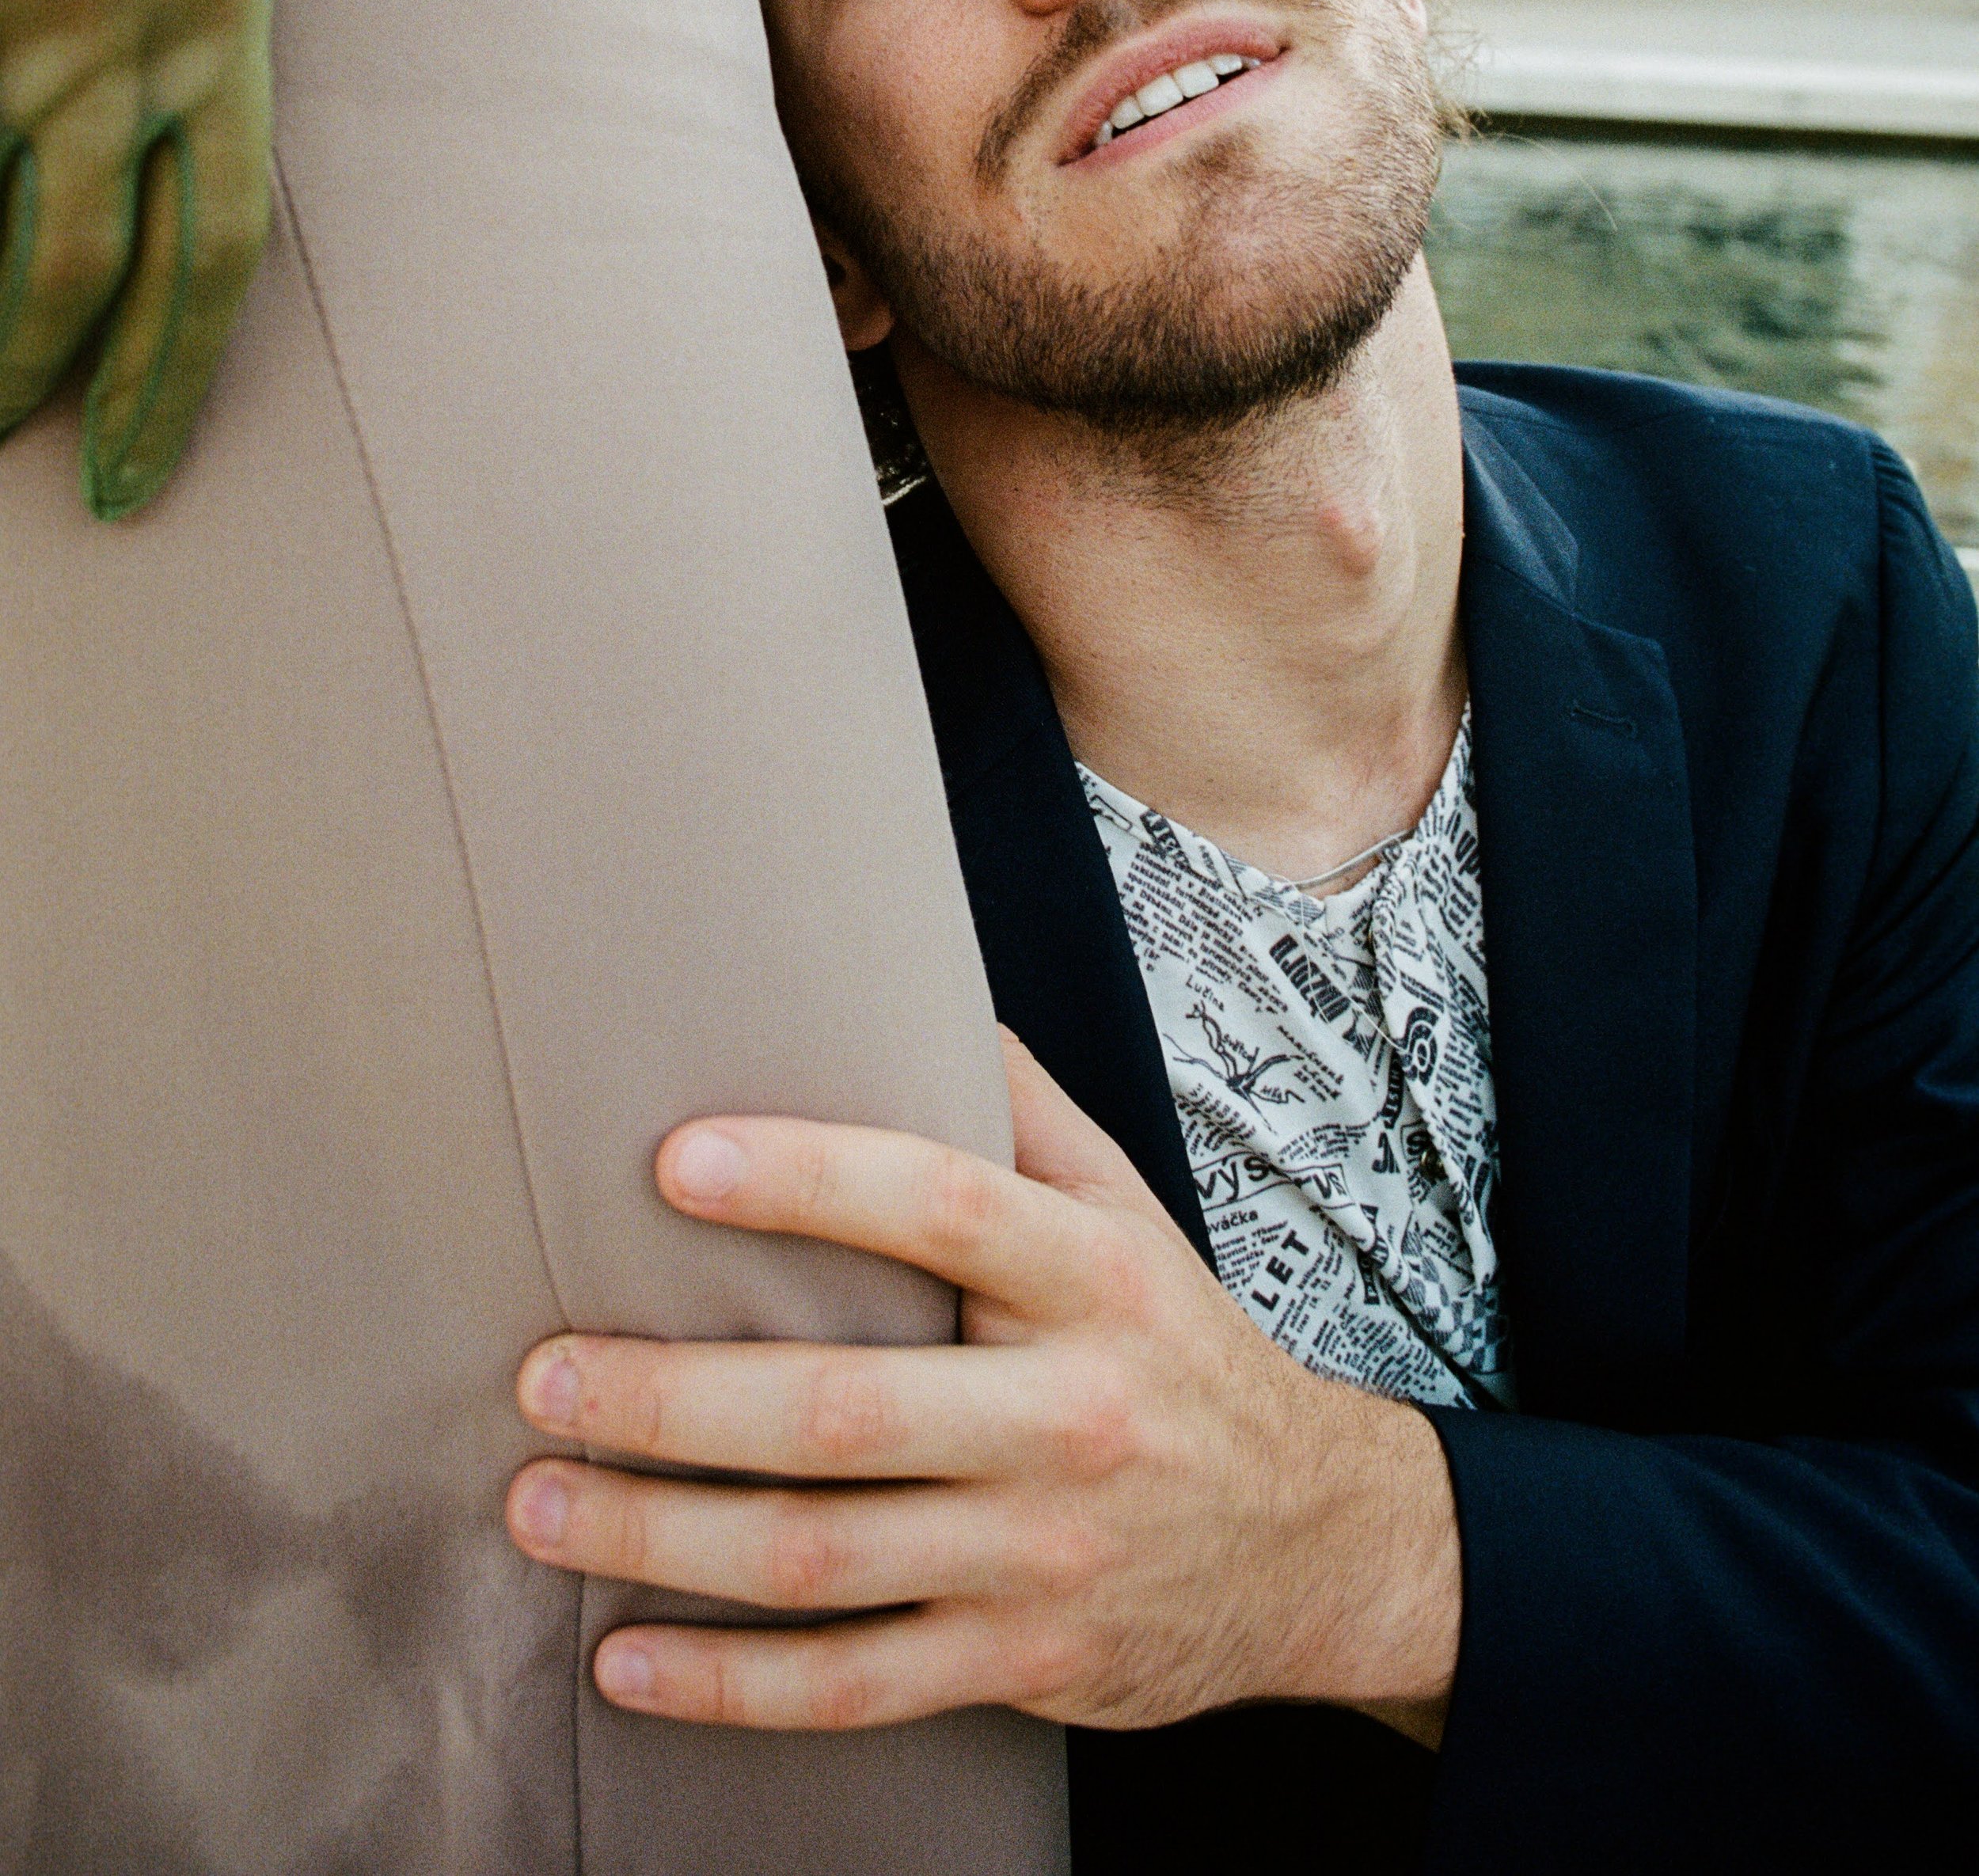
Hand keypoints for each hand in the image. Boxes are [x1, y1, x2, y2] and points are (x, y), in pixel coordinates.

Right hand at [0, 0, 275, 516]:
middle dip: (40, 377)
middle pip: (76, 264)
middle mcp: (118, 29)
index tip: (128, 473)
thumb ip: (201, 73)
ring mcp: (15, 5)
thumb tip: (142, 220)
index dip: (163, 384)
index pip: (208, 259)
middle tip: (14, 438)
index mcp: (222, 27)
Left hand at [506, 1033, 1459, 1741]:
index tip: (674, 1161)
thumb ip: (1018, 1105)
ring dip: (660, 1535)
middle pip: (842, 1410)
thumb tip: (901, 975)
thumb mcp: (1127, 1208)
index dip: (808, 1181)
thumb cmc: (1175, 1345)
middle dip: (671, 1397)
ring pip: (823, 1556)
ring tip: (537, 1503)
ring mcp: (1042, 1552)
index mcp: (1088, 1278)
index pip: (941, 1210)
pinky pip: (855, 1686)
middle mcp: (1067, 1415)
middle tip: (542, 1376)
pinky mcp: (1022, 1663)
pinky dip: (730, 1686)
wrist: (1314, 1543)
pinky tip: (625, 1660)